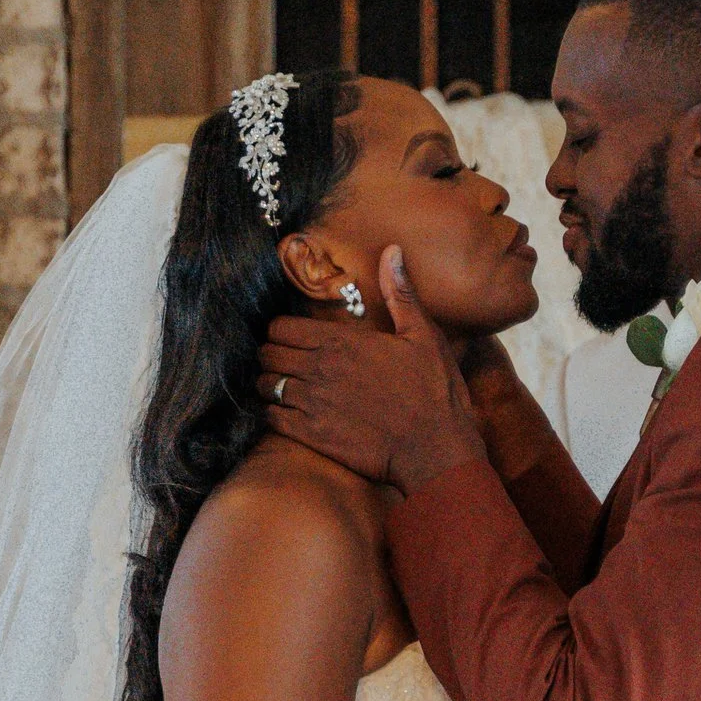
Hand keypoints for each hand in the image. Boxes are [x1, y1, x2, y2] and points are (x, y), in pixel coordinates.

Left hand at [262, 244, 484, 493]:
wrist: (434, 450)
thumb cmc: (434, 392)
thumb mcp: (423, 335)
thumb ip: (400, 294)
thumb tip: (392, 250)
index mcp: (341, 341)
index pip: (281, 327)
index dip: (281, 331)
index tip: (290, 338)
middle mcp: (319, 369)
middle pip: (267, 354)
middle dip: (272, 356)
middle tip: (284, 363)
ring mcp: (312, 403)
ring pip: (265, 386)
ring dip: (270, 385)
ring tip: (283, 388)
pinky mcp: (312, 436)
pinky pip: (271, 419)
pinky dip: (273, 414)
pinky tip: (286, 415)